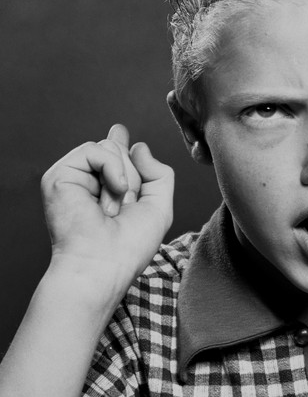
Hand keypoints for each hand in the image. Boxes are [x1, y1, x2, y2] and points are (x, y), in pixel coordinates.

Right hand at [41, 124, 173, 291]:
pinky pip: (94, 149)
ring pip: (109, 147)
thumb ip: (158, 174)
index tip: (120, 132)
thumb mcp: (159, 208)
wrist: (103, 264)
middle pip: (120, 150)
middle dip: (133, 177)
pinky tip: (112, 190)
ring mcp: (74, 178)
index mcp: (108, 192)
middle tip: (123, 209)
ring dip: (124, 179)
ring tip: (112, 209)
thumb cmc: (129, 247)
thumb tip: (138, 147)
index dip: (118, 144)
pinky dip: (110, 167)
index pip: (114, 158)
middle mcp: (90, 183)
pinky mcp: (60, 175)